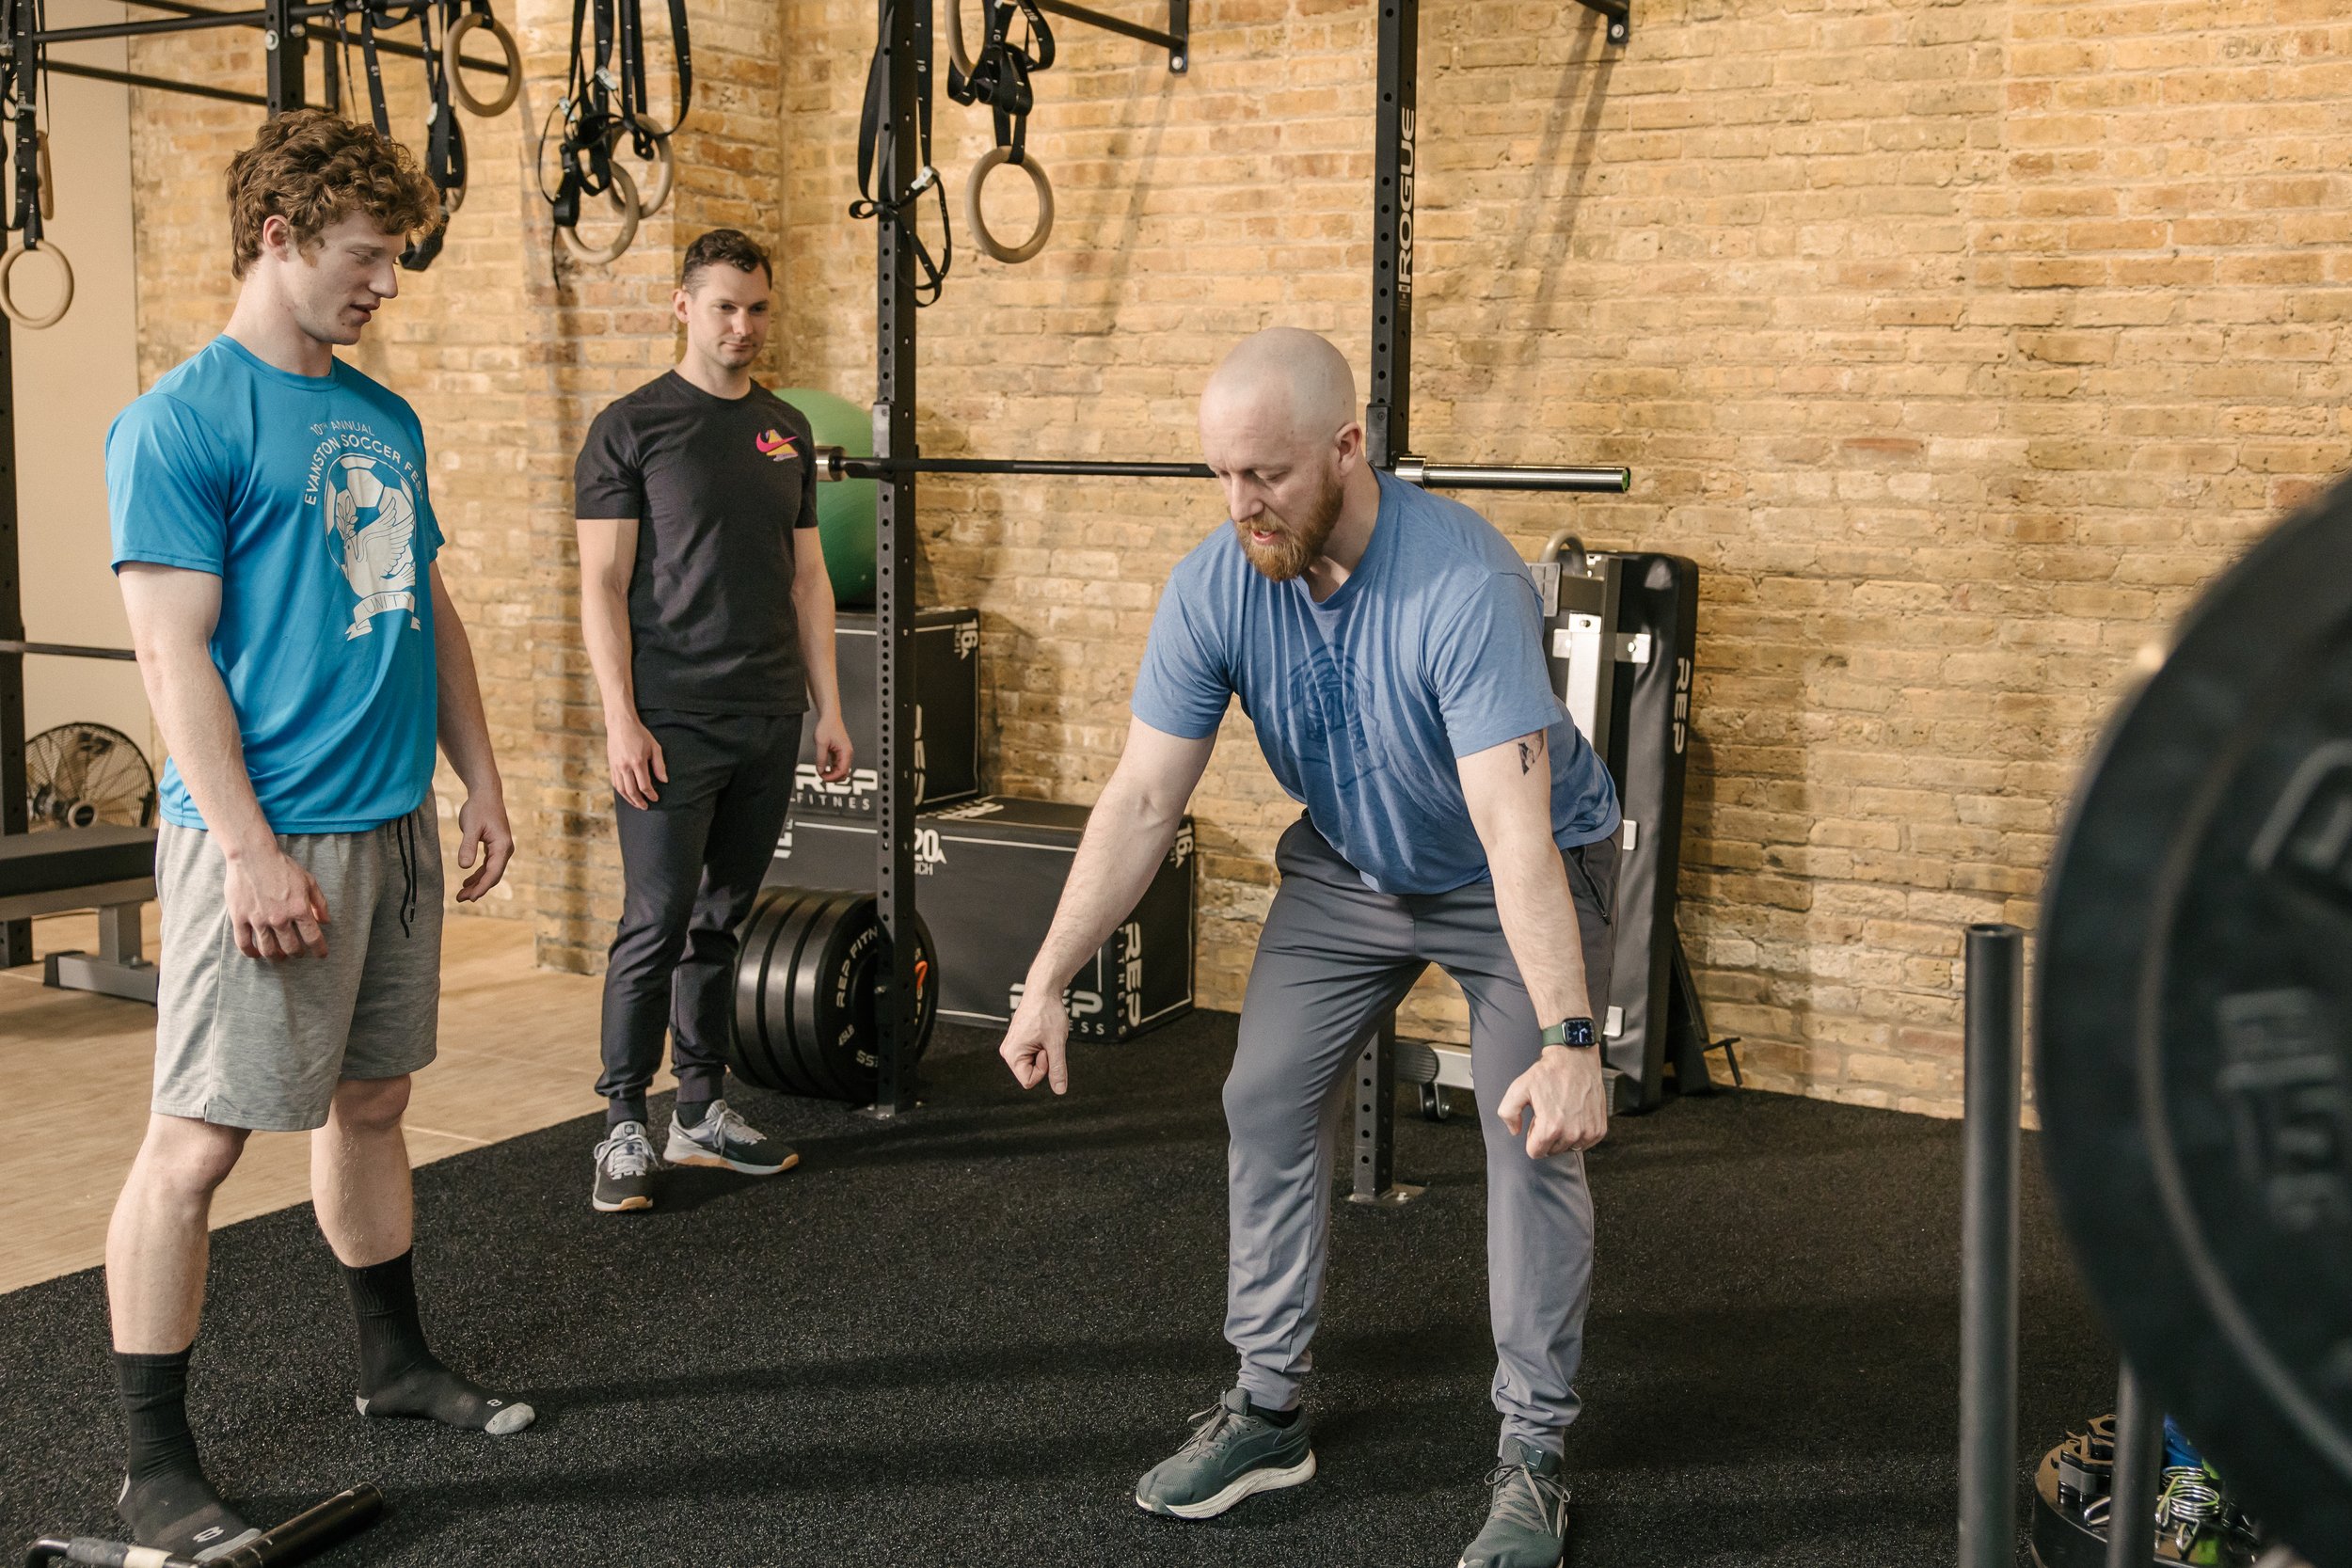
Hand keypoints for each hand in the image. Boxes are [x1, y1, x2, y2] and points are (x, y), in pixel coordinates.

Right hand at [223, 844, 329, 959]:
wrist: (252, 855)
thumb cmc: (282, 867)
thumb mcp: (308, 881)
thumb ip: (319, 903)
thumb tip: (325, 922)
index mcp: (299, 909)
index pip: (313, 937)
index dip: (319, 949)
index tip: (321, 955)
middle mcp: (279, 917)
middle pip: (291, 947)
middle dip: (297, 953)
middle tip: (297, 952)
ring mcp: (258, 919)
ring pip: (268, 949)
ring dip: (276, 956)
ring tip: (279, 955)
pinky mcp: (240, 918)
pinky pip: (244, 943)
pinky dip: (251, 953)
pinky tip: (256, 953)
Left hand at [453, 791, 513, 902]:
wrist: (486, 794)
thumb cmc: (478, 808)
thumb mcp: (470, 827)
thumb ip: (468, 846)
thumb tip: (464, 867)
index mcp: (502, 846)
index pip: (493, 872)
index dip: (482, 886)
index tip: (470, 897)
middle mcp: (505, 849)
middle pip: (493, 876)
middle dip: (479, 889)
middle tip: (461, 899)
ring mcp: (501, 849)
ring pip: (491, 872)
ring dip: (478, 883)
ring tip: (462, 894)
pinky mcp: (495, 846)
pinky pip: (488, 865)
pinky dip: (478, 874)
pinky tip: (467, 881)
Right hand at [608, 711, 666, 808]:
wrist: (620, 724)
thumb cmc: (640, 734)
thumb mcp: (654, 747)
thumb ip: (660, 765)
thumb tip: (664, 781)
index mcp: (637, 762)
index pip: (644, 785)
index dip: (650, 794)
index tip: (655, 798)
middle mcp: (625, 766)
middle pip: (632, 791)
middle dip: (639, 801)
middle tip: (645, 807)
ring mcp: (616, 767)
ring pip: (621, 790)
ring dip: (629, 799)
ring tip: (636, 804)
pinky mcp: (611, 765)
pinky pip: (615, 783)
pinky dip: (621, 792)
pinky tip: (627, 795)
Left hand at [810, 710, 852, 783]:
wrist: (829, 716)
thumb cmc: (827, 726)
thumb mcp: (821, 743)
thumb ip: (820, 758)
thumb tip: (820, 771)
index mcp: (846, 752)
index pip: (843, 771)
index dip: (832, 777)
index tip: (822, 777)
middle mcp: (847, 754)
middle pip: (844, 774)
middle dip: (833, 777)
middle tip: (820, 775)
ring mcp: (844, 754)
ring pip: (840, 771)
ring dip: (831, 774)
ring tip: (820, 772)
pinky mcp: (839, 753)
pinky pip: (837, 766)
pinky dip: (831, 769)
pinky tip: (823, 768)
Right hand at [1000, 982, 1071, 1094]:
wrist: (1043, 991)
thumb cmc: (1047, 1012)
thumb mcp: (1056, 1044)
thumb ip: (1058, 1069)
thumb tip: (1060, 1090)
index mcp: (1012, 1054)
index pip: (1029, 1081)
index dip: (1043, 1069)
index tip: (1046, 1050)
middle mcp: (1008, 1052)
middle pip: (1030, 1073)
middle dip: (1044, 1061)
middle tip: (1046, 1041)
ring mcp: (1012, 1046)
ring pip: (1032, 1064)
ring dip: (1044, 1053)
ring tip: (1045, 1036)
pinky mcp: (1018, 1041)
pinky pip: (1032, 1055)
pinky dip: (1042, 1047)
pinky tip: (1043, 1034)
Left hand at [1498, 1045, 1609, 1157]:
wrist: (1575, 1059)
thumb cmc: (1550, 1072)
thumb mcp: (1518, 1088)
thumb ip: (1508, 1113)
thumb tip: (1515, 1130)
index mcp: (1551, 1127)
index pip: (1536, 1152)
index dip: (1532, 1137)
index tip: (1536, 1122)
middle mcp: (1572, 1133)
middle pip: (1552, 1151)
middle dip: (1547, 1136)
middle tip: (1550, 1113)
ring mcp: (1588, 1132)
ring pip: (1569, 1148)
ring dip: (1563, 1136)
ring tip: (1563, 1113)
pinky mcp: (1599, 1129)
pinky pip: (1585, 1143)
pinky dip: (1579, 1133)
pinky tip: (1575, 1115)